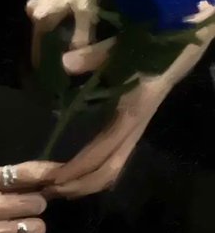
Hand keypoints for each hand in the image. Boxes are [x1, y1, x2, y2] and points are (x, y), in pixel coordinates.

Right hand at [0, 161, 58, 232]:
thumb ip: (1, 179)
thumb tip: (43, 178)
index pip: (25, 173)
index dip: (49, 173)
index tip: (62, 175)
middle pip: (37, 203)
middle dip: (37, 205)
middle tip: (27, 208)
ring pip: (36, 228)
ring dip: (31, 227)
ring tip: (18, 226)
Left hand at [46, 0, 214, 198]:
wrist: (185, 40)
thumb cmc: (156, 40)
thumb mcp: (125, 44)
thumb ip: (96, 54)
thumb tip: (64, 62)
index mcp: (131, 112)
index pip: (100, 151)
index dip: (76, 169)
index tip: (51, 179)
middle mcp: (134, 127)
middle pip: (107, 171)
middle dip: (78, 186)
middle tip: (46, 192)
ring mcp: (135, 128)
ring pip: (113, 168)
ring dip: (86, 183)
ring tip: (56, 188)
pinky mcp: (133, 124)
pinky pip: (114, 157)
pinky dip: (94, 171)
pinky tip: (74, 172)